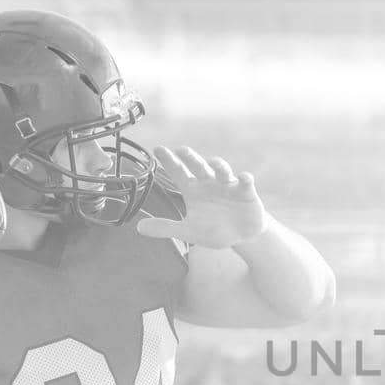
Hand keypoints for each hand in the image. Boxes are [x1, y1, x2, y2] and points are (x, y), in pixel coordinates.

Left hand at [136, 146, 265, 248]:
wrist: (241, 235)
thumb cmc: (214, 229)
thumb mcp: (189, 231)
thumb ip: (166, 227)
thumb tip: (138, 228)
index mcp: (193, 190)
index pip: (178, 172)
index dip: (168, 161)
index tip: (157, 149)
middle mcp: (209, 183)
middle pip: (198, 166)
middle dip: (191, 158)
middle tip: (181, 150)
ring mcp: (228, 185)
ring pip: (222, 170)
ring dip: (218, 165)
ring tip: (213, 163)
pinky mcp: (246, 192)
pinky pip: (245, 183)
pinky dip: (245, 179)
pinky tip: (244, 177)